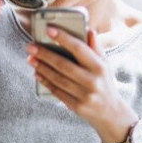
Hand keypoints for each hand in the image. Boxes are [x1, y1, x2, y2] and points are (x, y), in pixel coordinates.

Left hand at [27, 26, 137, 142]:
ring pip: (57, 79)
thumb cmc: (104, 82)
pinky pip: (57, 91)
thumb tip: (89, 30)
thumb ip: (96, 47)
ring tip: (31, 59)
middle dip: (45, 54)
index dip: (63, 38)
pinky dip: (45, 82)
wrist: (110, 112)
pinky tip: (37, 73)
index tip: (49, 29)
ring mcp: (84, 95)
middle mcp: (92, 81)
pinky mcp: (76, 106)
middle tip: (31, 47)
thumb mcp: (105, 64)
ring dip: (42, 68)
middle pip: (63, 64)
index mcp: (99, 66)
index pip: (79, 48)